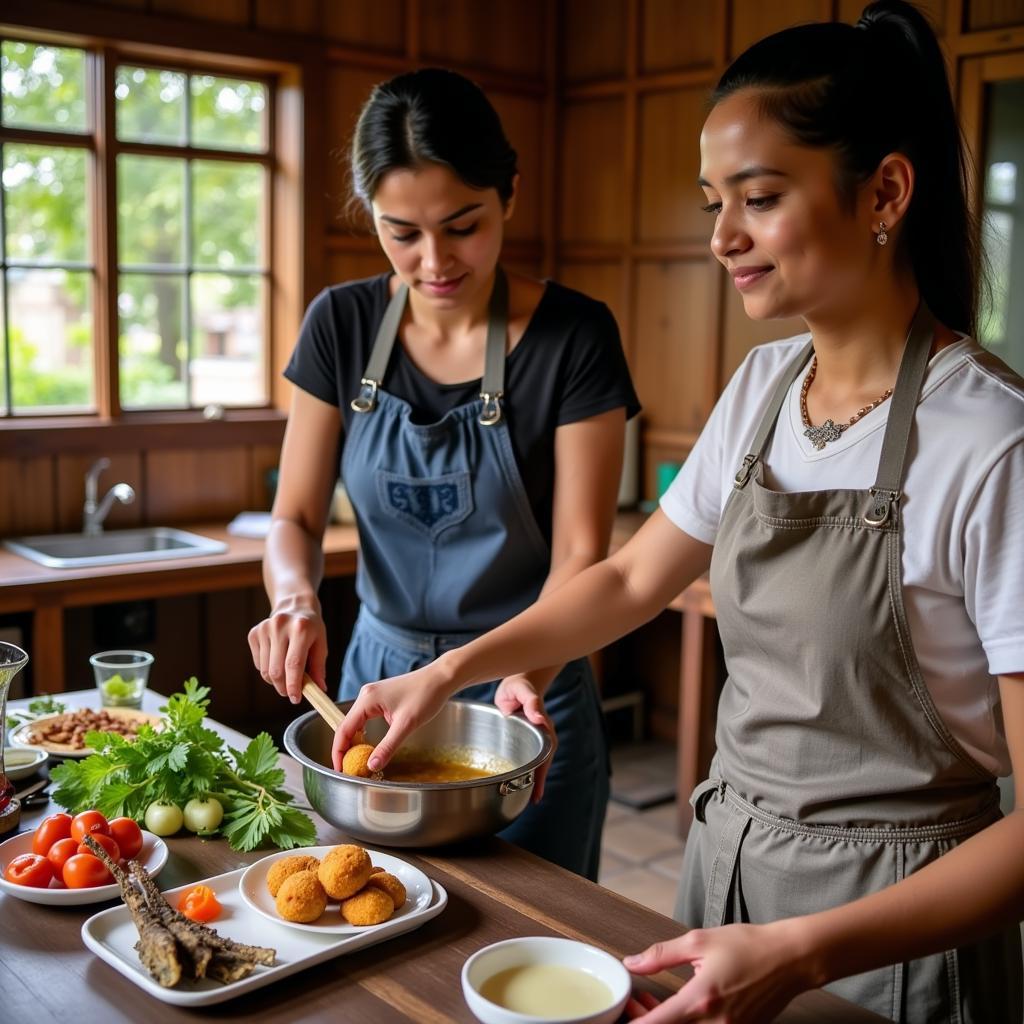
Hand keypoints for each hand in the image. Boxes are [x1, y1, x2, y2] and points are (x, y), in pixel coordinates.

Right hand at [247, 597, 327, 703]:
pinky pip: (258, 663)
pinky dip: (267, 670)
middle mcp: (280, 626)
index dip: (293, 685)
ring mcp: (264, 629)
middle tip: (290, 692)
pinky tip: (277, 660)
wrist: (294, 605)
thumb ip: (319, 667)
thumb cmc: (310, 628)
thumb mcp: (321, 644)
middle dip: (283, 687)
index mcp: (301, 628)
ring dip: (275, 681)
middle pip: (277, 670)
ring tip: (286, 676)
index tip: (295, 699)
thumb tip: (319, 690)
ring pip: (265, 670)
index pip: (294, 664)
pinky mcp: (254, 633)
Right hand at [331, 659, 453, 772]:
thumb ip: (387, 747)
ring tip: (358, 761)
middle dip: (346, 749)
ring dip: (354, 741)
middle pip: (346, 726)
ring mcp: (372, 695)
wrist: (441, 678)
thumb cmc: (426, 695)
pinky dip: (363, 733)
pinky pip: (364, 718)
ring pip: (355, 723)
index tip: (341, 769)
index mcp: (367, 699)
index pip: (343, 729)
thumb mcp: (406, 725)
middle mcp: (366, 695)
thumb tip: (371, 766)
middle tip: (350, 769)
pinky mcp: (380, 698)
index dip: (339, 752)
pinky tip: (368, 745)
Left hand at [494, 674, 556, 801]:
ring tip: (529, 798)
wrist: (518, 681)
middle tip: (534, 800)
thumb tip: (540, 718)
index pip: (545, 754)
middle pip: (542, 761)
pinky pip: (525, 755)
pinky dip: (524, 768)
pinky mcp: (523, 737)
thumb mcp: (523, 690)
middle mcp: (541, 734)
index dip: (541, 773)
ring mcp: (532, 737)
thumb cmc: (520, 684)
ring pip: (535, 760)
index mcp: (542, 726)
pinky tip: (519, 780)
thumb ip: (532, 702)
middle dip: (539, 781)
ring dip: (533, 778)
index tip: (538, 790)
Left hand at [622, 921, 813, 1022]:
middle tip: (637, 1001)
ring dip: (665, 1023)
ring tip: (656, 1003)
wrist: (790, 959)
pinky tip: (680, 1007)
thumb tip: (631, 963)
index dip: (635, 1021)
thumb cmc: (748, 946)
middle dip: (646, 1020)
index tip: (623, 1012)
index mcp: (701, 1000)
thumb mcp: (699, 941)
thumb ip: (661, 955)